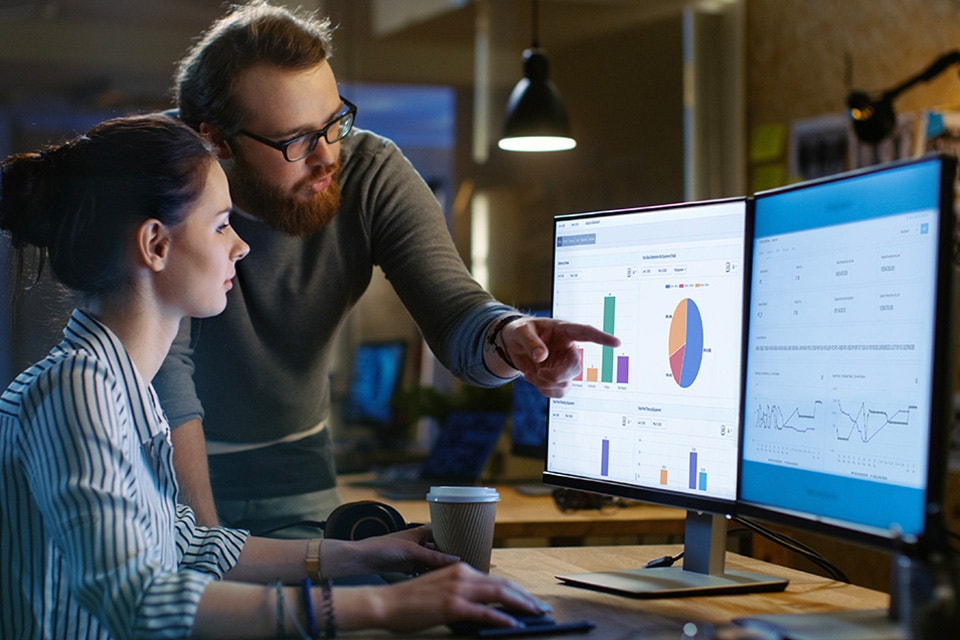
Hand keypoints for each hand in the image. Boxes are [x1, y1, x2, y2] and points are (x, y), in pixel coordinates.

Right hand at [346, 562, 550, 632]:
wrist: (387, 603)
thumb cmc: (411, 600)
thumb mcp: (440, 588)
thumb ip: (462, 591)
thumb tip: (483, 604)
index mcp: (460, 569)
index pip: (496, 580)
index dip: (517, 591)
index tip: (530, 600)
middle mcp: (462, 574)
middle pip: (503, 585)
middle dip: (525, 597)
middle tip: (541, 608)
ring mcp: (458, 589)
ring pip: (499, 594)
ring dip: (521, 604)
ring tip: (535, 614)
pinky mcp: (452, 606)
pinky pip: (484, 613)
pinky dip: (501, 618)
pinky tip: (513, 625)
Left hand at [349, 525, 458, 573]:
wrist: (362, 559)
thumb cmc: (383, 547)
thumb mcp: (412, 552)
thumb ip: (434, 557)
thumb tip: (456, 560)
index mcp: (422, 531)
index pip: (444, 529)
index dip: (456, 533)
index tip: (470, 540)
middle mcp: (420, 541)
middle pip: (441, 546)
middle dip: (452, 553)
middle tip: (468, 560)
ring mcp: (415, 553)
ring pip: (434, 559)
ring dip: (442, 565)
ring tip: (457, 572)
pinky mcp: (410, 565)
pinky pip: (426, 569)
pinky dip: (432, 573)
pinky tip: (440, 579)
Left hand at [501, 317, 619, 397]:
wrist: (513, 344)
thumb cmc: (520, 331)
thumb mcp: (520, 331)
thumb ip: (531, 342)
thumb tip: (542, 357)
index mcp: (563, 331)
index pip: (586, 333)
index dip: (602, 338)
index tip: (617, 343)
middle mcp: (568, 348)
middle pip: (575, 366)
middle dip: (558, 375)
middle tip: (540, 374)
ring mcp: (564, 364)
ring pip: (567, 382)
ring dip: (548, 384)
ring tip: (533, 373)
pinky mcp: (558, 377)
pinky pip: (559, 391)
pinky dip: (545, 390)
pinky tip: (533, 377)